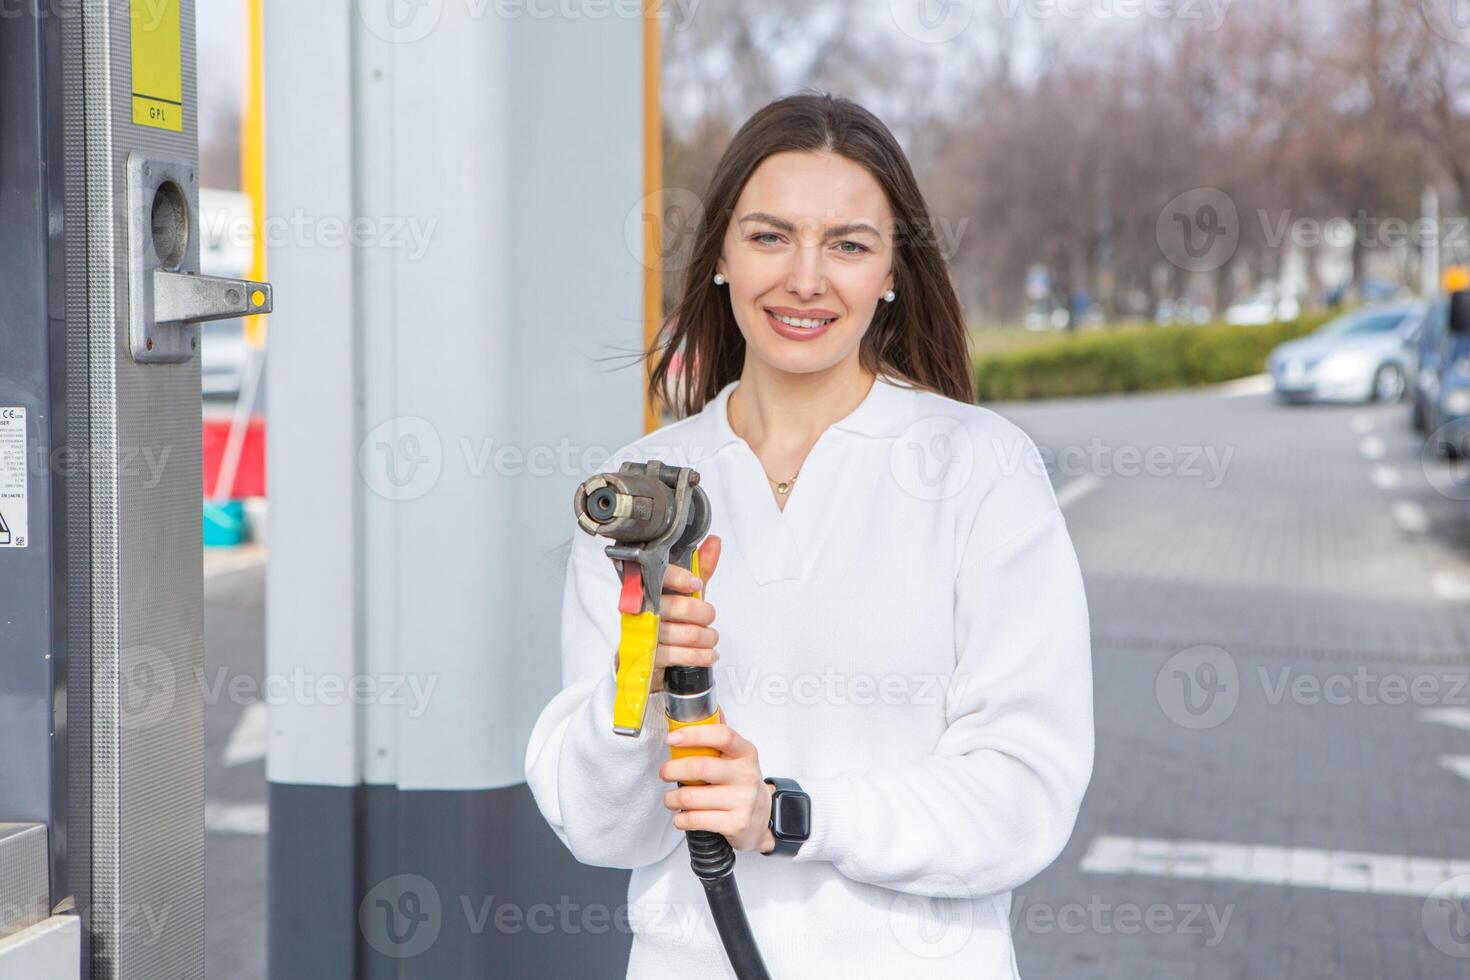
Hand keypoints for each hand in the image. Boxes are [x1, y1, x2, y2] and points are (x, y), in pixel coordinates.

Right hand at [648, 535, 721, 693]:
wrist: (649, 661)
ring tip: (710, 638)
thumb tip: (714, 541)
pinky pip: (681, 655)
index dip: (679, 578)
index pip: (658, 576)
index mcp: (647, 590)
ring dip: (707, 637)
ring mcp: (643, 635)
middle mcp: (641, 610)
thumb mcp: (685, 593)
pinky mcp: (649, 658)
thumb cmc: (668, 624)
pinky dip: (701, 655)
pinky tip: (708, 654)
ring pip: (685, 633)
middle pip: (678, 606)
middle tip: (708, 617)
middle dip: (703, 613)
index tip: (696, 584)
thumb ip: (700, 569)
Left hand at [659, 722, 775, 853]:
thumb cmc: (743, 784)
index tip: (672, 738)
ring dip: (671, 798)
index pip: (722, 735)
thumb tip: (706, 709)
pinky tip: (682, 816)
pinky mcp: (736, 824)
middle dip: (672, 770)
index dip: (693, 734)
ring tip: (671, 798)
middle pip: (700, 767)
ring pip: (691, 797)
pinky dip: (681, 819)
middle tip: (664, 773)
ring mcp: (742, 801)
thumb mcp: (738, 758)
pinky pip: (695, 820)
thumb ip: (719, 736)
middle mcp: (746, 775)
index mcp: (745, 753)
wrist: (762, 818)